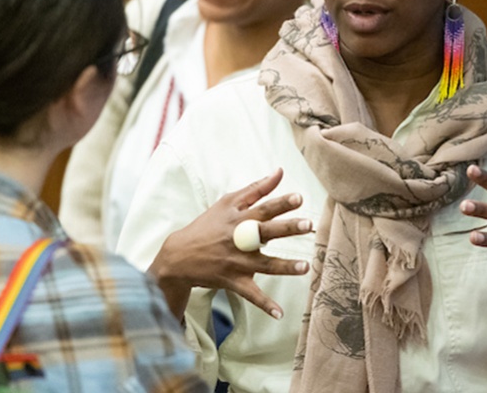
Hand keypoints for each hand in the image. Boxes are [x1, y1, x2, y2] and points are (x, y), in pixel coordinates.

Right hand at [149, 168, 312, 319]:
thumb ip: (257, 188)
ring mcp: (236, 261)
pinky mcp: (232, 281)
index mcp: (238, 218)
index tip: (299, 197)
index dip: (280, 202)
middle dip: (286, 228)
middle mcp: (238, 239)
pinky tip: (280, 314)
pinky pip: (251, 295)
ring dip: (284, 267)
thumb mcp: (228, 203)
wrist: (179, 256)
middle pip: (265, 232)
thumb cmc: (208, 225)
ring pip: (263, 265)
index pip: (263, 207)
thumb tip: (279, 172)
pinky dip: (265, 305)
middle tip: (307, 224)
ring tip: (305, 267)